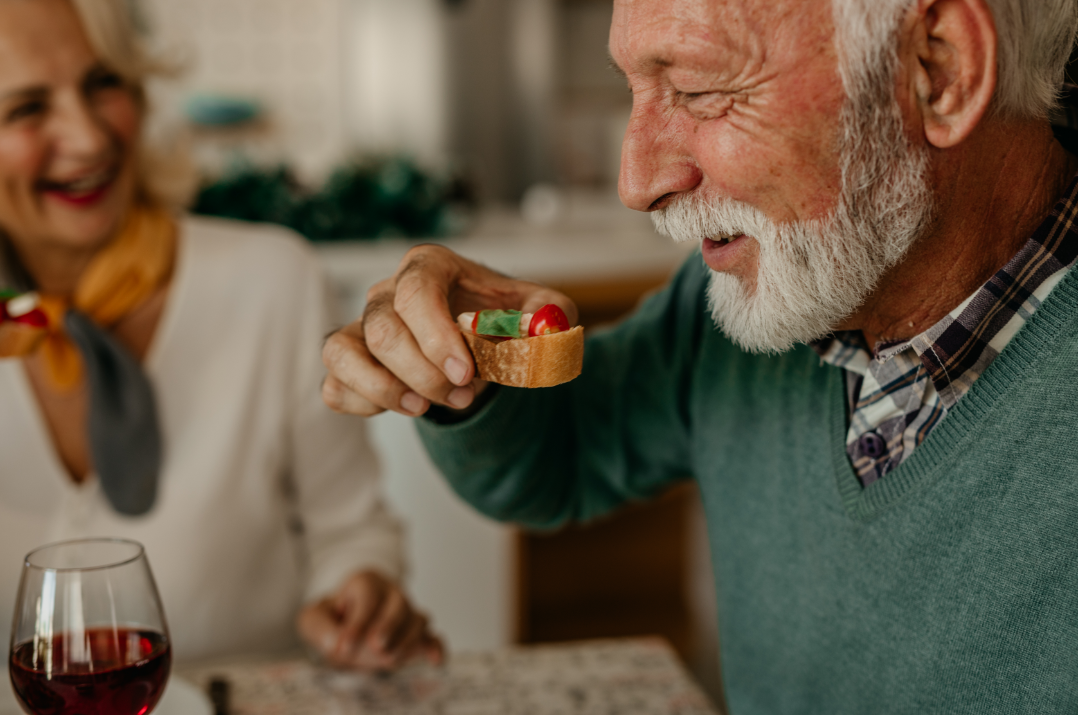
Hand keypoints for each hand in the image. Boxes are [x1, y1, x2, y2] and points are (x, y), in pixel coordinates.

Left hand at [296, 570, 442, 670]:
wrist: (348, 622)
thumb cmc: (333, 618)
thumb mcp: (314, 618)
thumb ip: (320, 626)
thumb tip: (333, 642)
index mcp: (365, 582)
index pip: (367, 597)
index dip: (358, 622)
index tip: (343, 646)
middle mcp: (391, 593)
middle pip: (399, 603)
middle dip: (389, 626)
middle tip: (375, 647)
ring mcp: (407, 612)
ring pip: (418, 619)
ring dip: (407, 641)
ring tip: (389, 660)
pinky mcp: (416, 632)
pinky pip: (432, 636)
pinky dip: (435, 647)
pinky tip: (435, 661)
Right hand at [322, 244, 576, 416]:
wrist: (482, 342)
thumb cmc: (504, 319)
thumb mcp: (542, 311)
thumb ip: (549, 315)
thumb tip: (539, 329)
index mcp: (430, 267)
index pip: (416, 290)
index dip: (436, 336)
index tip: (465, 372)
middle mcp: (388, 291)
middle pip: (382, 329)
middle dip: (423, 373)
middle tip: (462, 395)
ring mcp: (363, 326)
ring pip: (343, 353)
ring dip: (383, 389)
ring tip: (424, 408)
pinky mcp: (351, 363)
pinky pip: (334, 384)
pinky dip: (363, 404)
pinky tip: (405, 407)